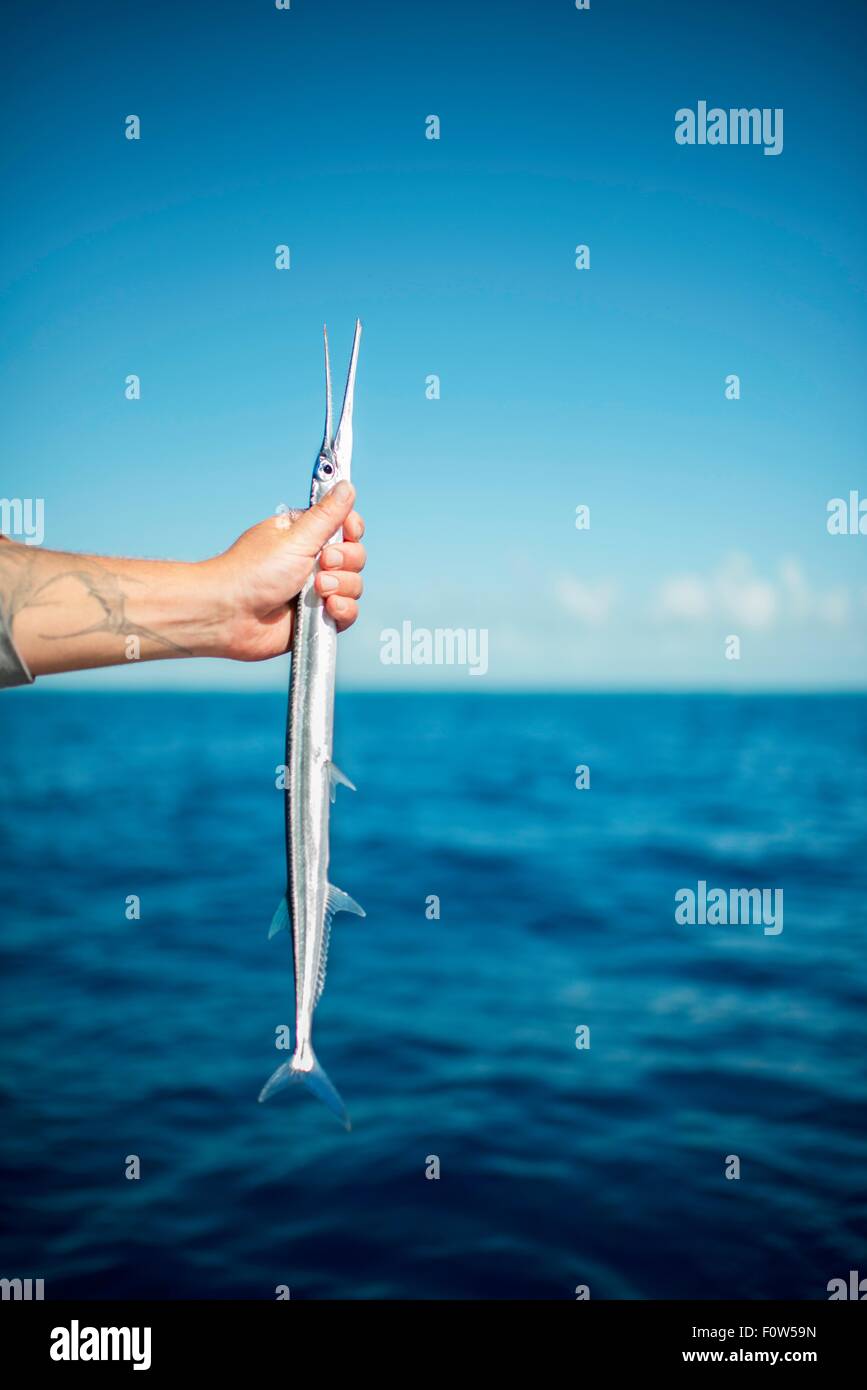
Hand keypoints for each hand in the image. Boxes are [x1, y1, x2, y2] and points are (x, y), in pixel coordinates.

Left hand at [206, 480, 366, 661]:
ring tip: (317, 590)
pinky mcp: (317, 618)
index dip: (351, 529)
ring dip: (341, 586)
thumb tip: (347, 486)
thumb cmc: (251, 573)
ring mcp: (315, 591)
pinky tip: (328, 609)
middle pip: (354, 556)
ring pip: (353, 585)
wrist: (229, 615)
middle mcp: (311, 562)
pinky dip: (342, 610)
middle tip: (322, 563)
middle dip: (344, 561)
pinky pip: (347, 612)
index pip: (345, 527)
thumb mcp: (295, 537)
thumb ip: (327, 515)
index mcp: (304, 536)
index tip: (348, 532)